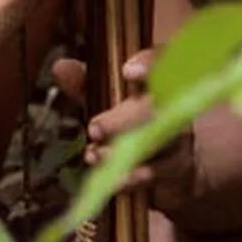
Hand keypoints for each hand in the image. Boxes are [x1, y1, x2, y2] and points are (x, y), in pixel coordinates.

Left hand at [53, 48, 197, 212]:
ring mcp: (180, 137)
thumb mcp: (108, 101)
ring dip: (122, 150)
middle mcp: (174, 105)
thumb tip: (61, 67)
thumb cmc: (134, 125)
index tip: (127, 71)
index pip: (162, 62)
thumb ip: (85, 85)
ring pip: (159, 140)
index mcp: (156, 81)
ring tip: (94, 155)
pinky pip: (158, 171)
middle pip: (156, 108)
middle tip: (95, 130)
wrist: (174, 168)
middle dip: (122, 119)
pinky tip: (110, 179)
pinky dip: (131, 177)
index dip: (148, 64)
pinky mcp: (179, 168)